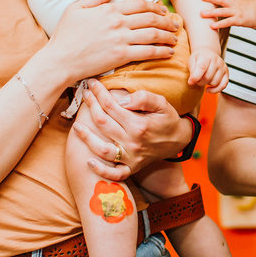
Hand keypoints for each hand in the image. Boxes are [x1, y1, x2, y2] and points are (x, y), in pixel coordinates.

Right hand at [48, 0, 179, 83]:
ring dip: (168, 36)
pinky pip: (148, 52)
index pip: (140, 4)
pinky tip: (168, 53)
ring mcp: (121, 39)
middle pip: (151, 18)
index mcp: (109, 9)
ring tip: (175, 38)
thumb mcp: (76, 8)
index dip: (156, 6)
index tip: (164, 10)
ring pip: (153, 34)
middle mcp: (118, 22)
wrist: (59, 60)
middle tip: (175, 24)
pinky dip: (161, 51)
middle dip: (167, 20)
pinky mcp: (121, 56)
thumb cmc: (65, 35)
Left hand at [70, 80, 190, 179]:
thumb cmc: (168, 119)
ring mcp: (131, 157)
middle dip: (91, 106)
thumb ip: (143, 98)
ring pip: (102, 149)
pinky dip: (100, 170)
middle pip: (103, 123)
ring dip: (87, 138)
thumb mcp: (162, 103)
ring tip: (76, 126)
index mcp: (139, 125)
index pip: (111, 106)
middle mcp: (133, 142)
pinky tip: (89, 162)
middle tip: (84, 95)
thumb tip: (121, 100)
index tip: (92, 84)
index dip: (99, 93)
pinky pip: (114, 173)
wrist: (179, 140)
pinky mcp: (131, 168)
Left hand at [189, 49, 228, 92]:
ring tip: (203, 80)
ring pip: (214, 83)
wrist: (208, 53)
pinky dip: (215, 90)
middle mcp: (216, 61)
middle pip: (207, 77)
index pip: (202, 67)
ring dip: (207, 84)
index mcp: (206, 57)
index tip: (190, 83)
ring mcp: (223, 67)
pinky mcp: (226, 74)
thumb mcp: (192, 61)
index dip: (195, 77)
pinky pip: (223, 86)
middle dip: (199, 82)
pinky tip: (208, 89)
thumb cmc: (198, 59)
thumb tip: (191, 82)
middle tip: (196, 80)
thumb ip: (192, 71)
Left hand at [201, 0, 255, 29]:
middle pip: (221, 0)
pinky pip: (227, 22)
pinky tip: (212, 26)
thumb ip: (245, 9)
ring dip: (211, 13)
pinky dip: (219, 24)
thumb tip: (246, 13)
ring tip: (202, 14)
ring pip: (221, 11)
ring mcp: (237, 12)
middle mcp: (236, 5)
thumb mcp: (251, 6)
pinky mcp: (239, 20)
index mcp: (238, 1)